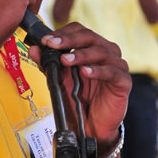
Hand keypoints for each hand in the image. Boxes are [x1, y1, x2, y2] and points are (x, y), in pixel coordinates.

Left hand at [29, 22, 130, 147]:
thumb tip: (34, 49)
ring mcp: (117, 66)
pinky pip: (113, 72)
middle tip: (53, 44)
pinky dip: (98, 71)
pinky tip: (85, 72)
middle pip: (90, 37)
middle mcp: (106, 53)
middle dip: (70, 40)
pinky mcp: (123, 82)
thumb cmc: (78, 100)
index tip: (47, 40)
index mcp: (91, 48)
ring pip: (102, 52)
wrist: (90, 126)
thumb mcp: (59, 80)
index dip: (64, 33)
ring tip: (66, 59)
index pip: (80, 31)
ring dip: (82, 54)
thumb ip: (47, 64)